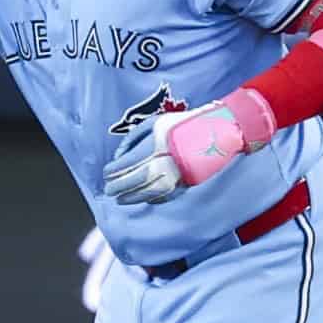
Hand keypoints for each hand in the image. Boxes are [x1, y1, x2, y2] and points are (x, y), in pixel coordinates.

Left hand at [103, 92, 273, 206]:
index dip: (111, 173)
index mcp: (151, 148)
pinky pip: (161, 197)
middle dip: (117, 187)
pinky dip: (149, 199)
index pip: (123, 166)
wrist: (215, 133)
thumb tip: (118, 157)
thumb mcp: (154, 123)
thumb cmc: (181, 125)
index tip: (106, 174)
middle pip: (131, 182)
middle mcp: (160, 165)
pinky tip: (142, 198)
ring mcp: (172, 178)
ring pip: (144, 194)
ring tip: (121, 199)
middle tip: (110, 190)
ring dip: (130, 198)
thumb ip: (132, 139)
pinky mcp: (183, 186)